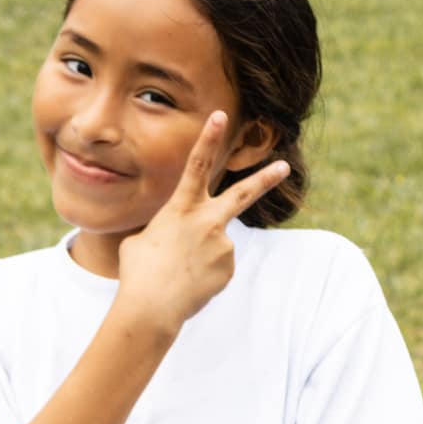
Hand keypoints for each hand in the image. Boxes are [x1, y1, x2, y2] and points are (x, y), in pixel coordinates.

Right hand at [113, 112, 288, 331]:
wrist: (152, 307)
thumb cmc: (138, 271)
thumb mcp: (142, 239)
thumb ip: (166, 229)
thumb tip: (178, 237)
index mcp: (181, 208)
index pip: (197, 165)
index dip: (208, 139)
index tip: (220, 116)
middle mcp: (207, 221)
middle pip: (242, 194)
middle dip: (265, 178)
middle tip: (284, 165)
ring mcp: (222, 245)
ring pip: (216, 243)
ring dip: (200, 254)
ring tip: (178, 271)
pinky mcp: (229, 268)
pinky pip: (218, 266)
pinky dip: (204, 273)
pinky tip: (189, 283)